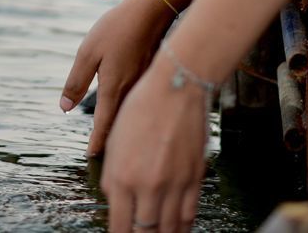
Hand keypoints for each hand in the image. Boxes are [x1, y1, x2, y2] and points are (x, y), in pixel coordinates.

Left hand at [59, 0, 174, 156]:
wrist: (152, 11)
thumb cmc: (117, 29)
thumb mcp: (87, 53)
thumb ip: (76, 82)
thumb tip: (64, 108)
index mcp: (113, 89)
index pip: (103, 125)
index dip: (97, 143)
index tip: (91, 157)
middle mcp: (130, 93)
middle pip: (120, 125)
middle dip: (111, 141)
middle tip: (102, 156)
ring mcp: (143, 86)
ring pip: (131, 115)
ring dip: (122, 128)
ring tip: (113, 141)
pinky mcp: (150, 77)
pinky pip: (139, 103)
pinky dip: (132, 113)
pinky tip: (127, 113)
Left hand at [101, 51, 207, 232]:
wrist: (175, 88)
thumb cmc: (141, 108)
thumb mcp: (114, 141)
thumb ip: (113, 176)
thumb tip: (114, 200)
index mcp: (123, 176)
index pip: (120, 225)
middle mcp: (149, 186)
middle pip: (145, 232)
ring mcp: (174, 184)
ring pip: (169, 229)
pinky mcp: (194, 178)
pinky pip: (189, 214)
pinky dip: (183, 226)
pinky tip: (178, 229)